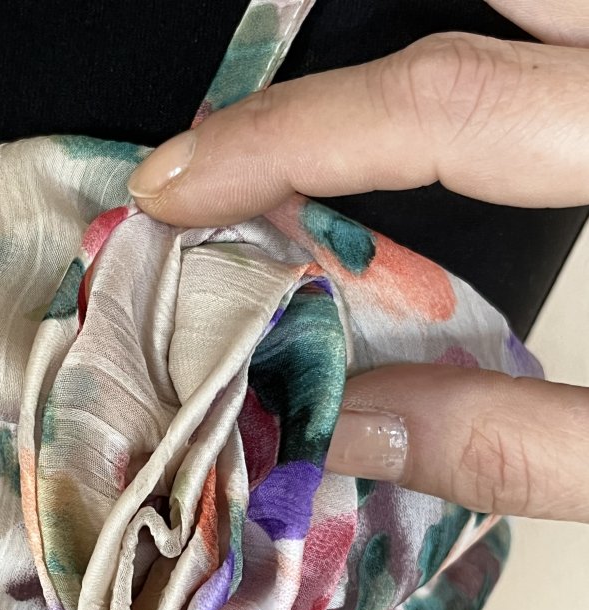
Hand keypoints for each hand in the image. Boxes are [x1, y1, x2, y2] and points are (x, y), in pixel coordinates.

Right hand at [127, 0, 588, 521]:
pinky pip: (564, 33)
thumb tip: (348, 430)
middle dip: (324, 66)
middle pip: (478, 2)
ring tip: (309, 116)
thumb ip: (509, 446)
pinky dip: (485, 49)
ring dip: (411, 35)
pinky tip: (433, 112)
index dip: (289, 138)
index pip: (441, 105)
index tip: (179, 183)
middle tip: (225, 139)